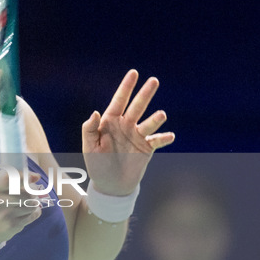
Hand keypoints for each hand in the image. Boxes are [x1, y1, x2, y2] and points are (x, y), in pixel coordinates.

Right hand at [0, 169, 42, 243]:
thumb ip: (9, 177)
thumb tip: (36, 176)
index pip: (12, 177)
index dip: (26, 177)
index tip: (33, 178)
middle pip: (26, 192)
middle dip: (33, 191)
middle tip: (31, 192)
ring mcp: (4, 215)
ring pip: (32, 203)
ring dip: (34, 202)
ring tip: (28, 203)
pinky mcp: (12, 225)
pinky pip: (33, 215)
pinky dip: (35, 212)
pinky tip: (28, 212)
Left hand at [82, 69, 174, 195]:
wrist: (111, 186)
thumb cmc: (97, 165)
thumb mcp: (89, 148)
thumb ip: (90, 129)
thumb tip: (95, 112)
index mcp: (110, 123)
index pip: (119, 101)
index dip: (126, 87)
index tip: (134, 73)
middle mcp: (126, 126)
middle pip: (137, 106)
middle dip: (145, 94)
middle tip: (154, 81)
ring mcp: (137, 136)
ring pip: (149, 123)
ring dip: (155, 118)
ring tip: (161, 115)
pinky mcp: (147, 148)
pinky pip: (157, 141)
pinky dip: (163, 138)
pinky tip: (170, 136)